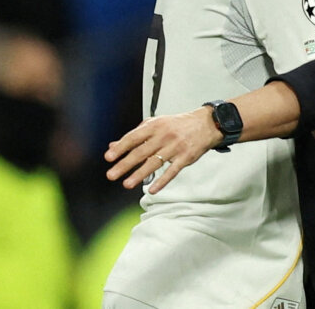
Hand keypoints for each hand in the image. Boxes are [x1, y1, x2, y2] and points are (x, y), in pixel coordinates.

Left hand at [104, 107, 221, 193]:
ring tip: (126, 184)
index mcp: (154, 126)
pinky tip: (151, 190)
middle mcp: (164, 136)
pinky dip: (162, 181)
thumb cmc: (177, 125)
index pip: (133, 137)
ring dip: (139, 175)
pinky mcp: (185, 158)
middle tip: (111, 175)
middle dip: (125, 164)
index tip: (109, 157)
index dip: (120, 147)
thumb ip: (135, 135)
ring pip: (154, 163)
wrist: (205, 124)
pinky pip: (172, 171)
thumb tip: (113, 146)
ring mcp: (175, 147)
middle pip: (141, 152)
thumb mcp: (155, 124)